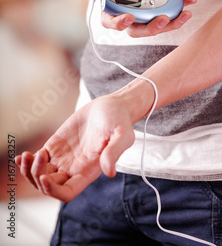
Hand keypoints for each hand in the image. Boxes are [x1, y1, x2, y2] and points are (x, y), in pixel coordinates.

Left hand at [16, 95, 134, 201]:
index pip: (66, 192)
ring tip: (26, 156)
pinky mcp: (57, 144)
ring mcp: (64, 157)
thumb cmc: (120, 121)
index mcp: (88, 171)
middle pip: (48, 186)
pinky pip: (38, 159)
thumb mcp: (123, 135)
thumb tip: (109, 172)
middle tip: (39, 156)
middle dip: (37, 177)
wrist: (113, 105)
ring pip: (40, 175)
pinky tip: (22, 156)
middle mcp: (74, 168)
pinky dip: (28, 161)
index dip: (53, 190)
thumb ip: (115, 152)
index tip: (44, 178)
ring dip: (29, 170)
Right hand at [100, 0, 196, 36]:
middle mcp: (122, 13)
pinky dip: (178, 7)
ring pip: (153, 25)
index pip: (108, 20)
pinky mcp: (151, 6)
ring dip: (170, 23)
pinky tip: (190, 0)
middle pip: (135, 29)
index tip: (130, 17)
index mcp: (106, 4)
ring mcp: (138, 11)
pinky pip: (165, 11)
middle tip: (163, 19)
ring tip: (185, 13)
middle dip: (151, 27)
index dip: (119, 23)